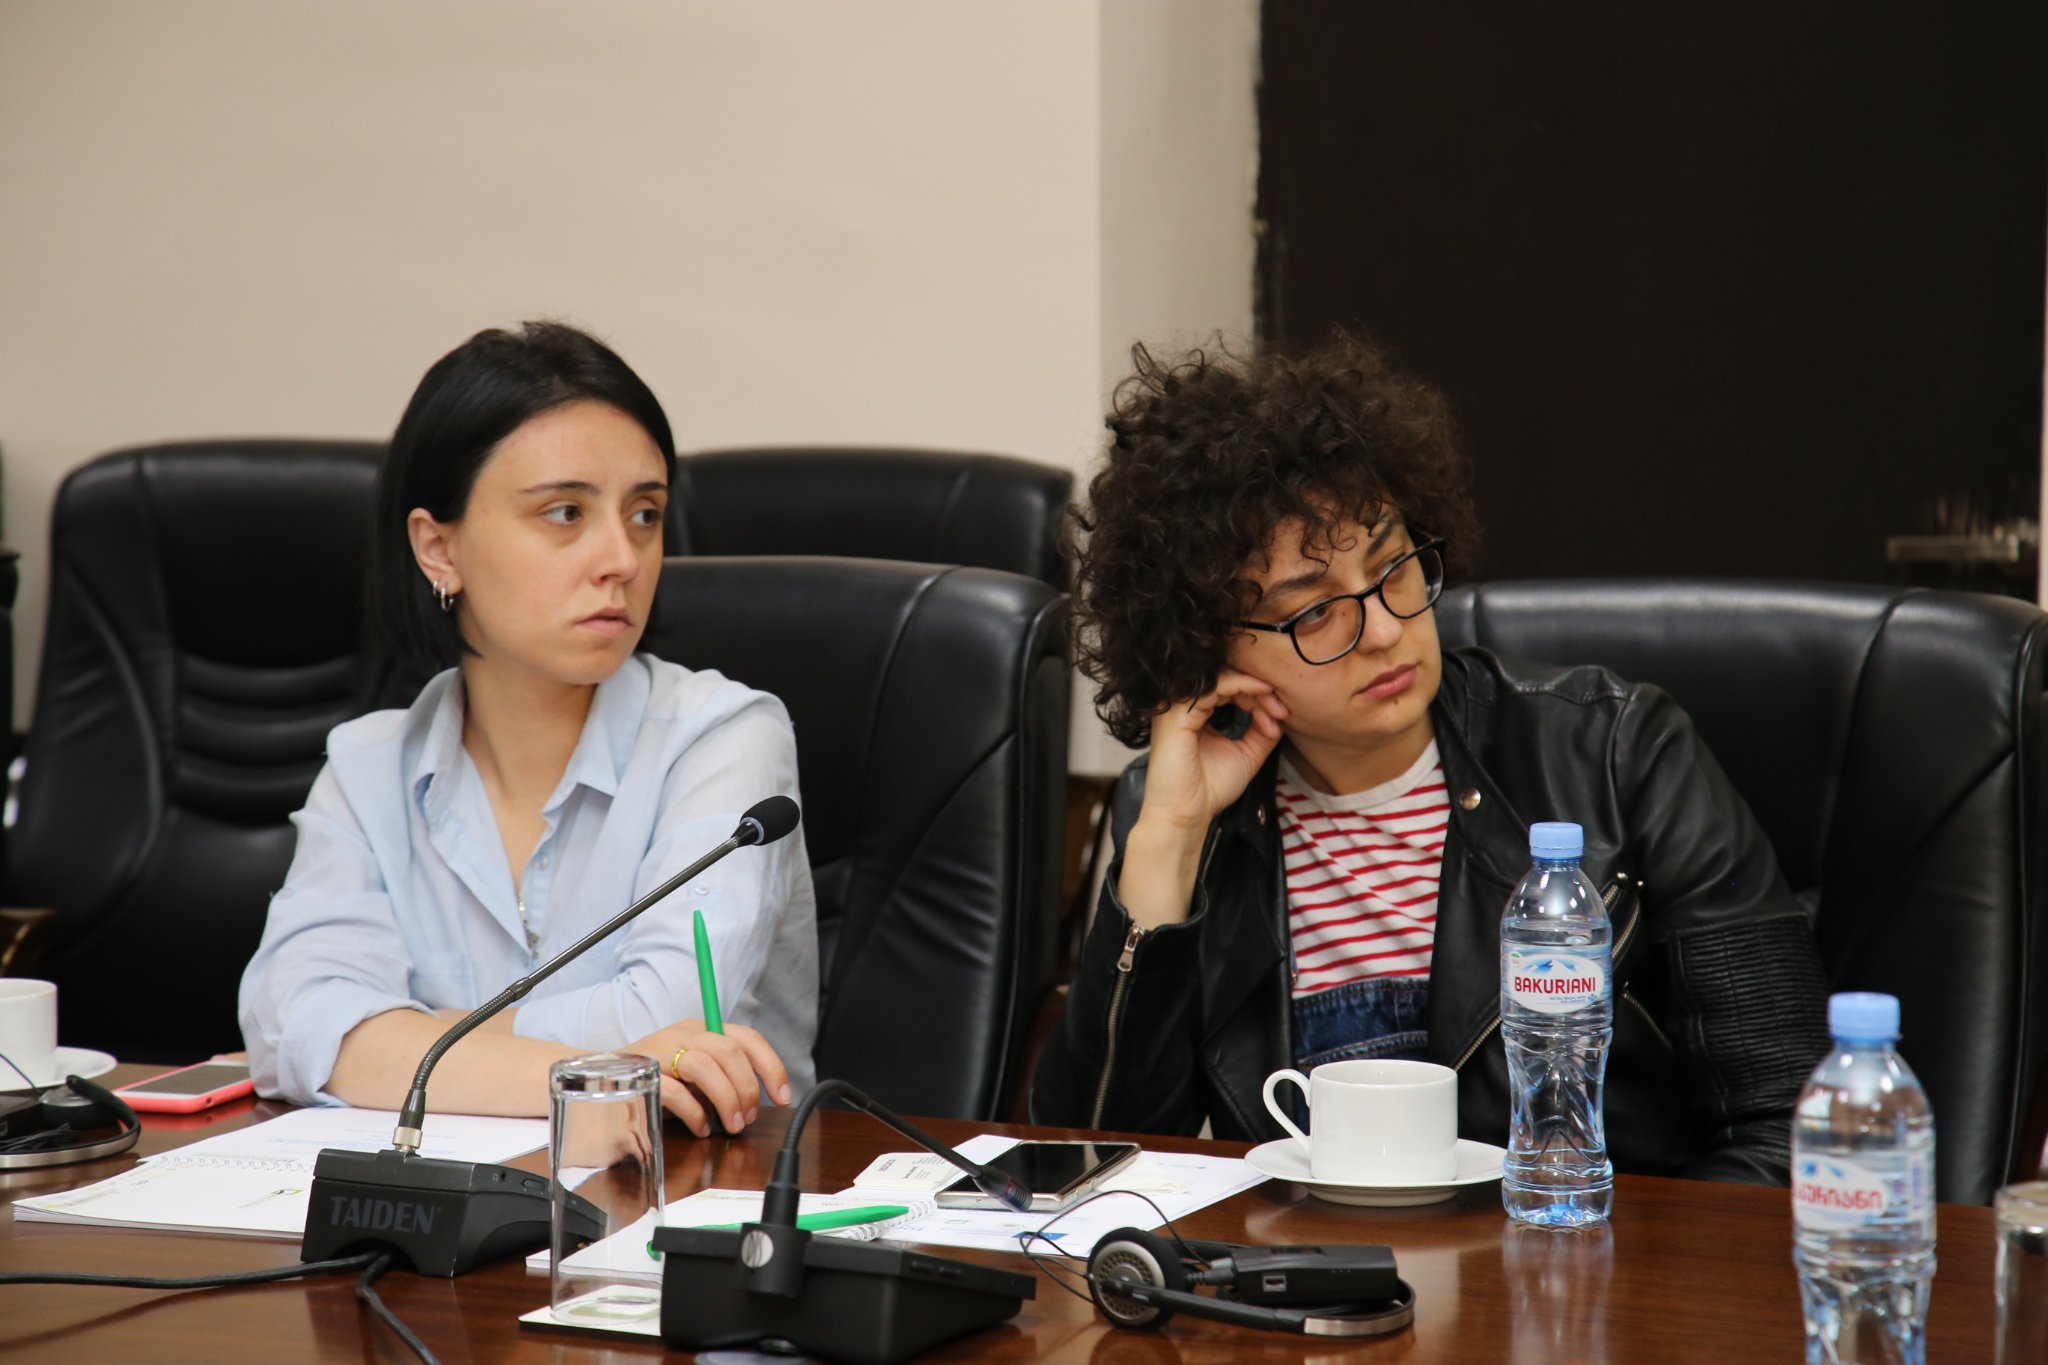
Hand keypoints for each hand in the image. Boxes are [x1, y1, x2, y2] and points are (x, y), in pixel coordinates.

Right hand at [627, 1021, 791, 1137]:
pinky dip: (695, 1114)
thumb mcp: (695, 1072)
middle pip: (730, 1051)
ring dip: (726, 1099)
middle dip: (747, 1088)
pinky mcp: (645, 1072)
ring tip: (730, 1124)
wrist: (606, 1076)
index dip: (771, 1066)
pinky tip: (701, 1127)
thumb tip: (752, 1103)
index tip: (782, 1096)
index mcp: (705, 1030)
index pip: (748, 1038)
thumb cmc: (657, 1076)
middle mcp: (687, 1034)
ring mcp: (664, 1049)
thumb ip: (722, 1077)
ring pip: (707, 1066)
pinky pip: (677, 1091)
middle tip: (748, 1117)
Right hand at [1138, 668, 1288, 833]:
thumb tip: (1280, 713)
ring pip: (1223, 678)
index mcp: (1194, 714)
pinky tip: (1262, 697)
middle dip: (1261, 691)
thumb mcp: (1246, 754)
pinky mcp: (1177, 713)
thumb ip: (1261, 731)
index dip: (1259, 696)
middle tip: (1283, 711)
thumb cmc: (1208, 790)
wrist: (1186, 815)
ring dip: (1256, 689)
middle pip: (1227, 679)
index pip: (1229, 688)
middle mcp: (1183, 706)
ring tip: (1276, 710)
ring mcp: (1177, 707)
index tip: (1283, 716)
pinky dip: (1243, 687)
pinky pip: (1214, 685)